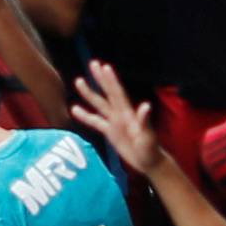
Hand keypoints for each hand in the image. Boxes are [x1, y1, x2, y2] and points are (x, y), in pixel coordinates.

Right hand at [71, 60, 161, 175]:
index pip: (117, 93)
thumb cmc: (150, 149)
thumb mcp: (148, 136)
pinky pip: (95, 122)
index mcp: (128, 113)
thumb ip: (144, 121)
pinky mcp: (110, 131)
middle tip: (93, 63)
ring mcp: (114, 122)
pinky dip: (85, 116)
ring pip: (99, 105)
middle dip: (100, 79)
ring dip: (89, 94)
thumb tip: (146, 106)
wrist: (148, 162)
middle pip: (108, 93)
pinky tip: (75, 109)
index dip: (111, 80)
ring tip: (79, 81)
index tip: (105, 67)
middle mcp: (120, 114)